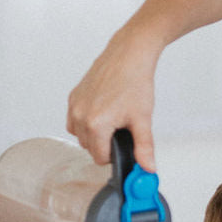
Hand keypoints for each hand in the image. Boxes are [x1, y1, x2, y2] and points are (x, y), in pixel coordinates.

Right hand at [66, 29, 159, 171]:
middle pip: (88, 147)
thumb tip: (148, 168)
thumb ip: (144, 148)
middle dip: (104, 143)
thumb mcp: (142, 119)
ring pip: (80, 135)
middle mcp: (80, 115)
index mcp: (96, 124)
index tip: (123, 143)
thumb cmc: (135, 81)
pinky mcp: (73, 96)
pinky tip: (102, 110)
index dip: (114, 154)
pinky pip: (74, 120)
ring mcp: (74, 105)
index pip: (99, 157)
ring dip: (93, 134)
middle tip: (121, 127)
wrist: (129, 54)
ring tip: (112, 119)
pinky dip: (85, 121)